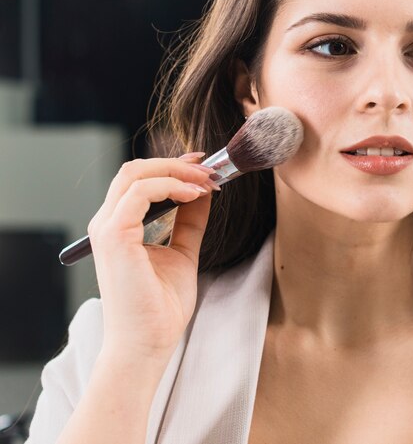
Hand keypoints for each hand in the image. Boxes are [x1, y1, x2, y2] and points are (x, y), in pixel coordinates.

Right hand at [87, 152, 219, 363]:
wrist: (148, 343)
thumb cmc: (160, 307)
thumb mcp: (183, 253)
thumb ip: (189, 222)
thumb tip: (204, 193)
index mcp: (120, 226)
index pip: (139, 180)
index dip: (172, 167)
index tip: (205, 167)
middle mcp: (108, 223)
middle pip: (135, 170)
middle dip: (176, 163)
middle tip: (210, 168)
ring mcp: (107, 228)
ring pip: (135, 174)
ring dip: (177, 172)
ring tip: (207, 182)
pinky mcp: (115, 236)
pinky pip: (139, 193)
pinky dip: (170, 186)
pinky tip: (194, 195)